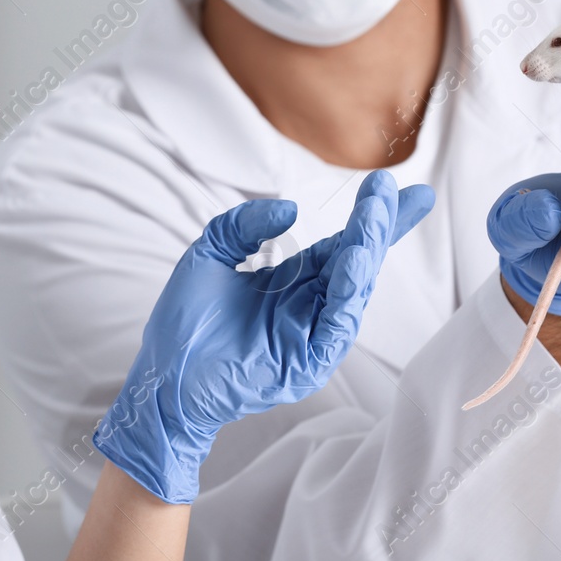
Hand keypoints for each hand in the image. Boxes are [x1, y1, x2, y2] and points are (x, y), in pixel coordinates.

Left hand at [93, 171, 433, 503]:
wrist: (160, 375)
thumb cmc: (184, 322)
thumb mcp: (209, 254)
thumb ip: (243, 225)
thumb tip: (290, 209)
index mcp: (293, 282)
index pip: (342, 245)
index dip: (369, 218)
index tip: (393, 185)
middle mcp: (310, 308)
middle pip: (357, 263)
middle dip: (380, 227)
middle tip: (400, 191)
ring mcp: (311, 338)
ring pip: (352, 291)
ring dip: (366, 251)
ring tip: (374, 217)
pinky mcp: (306, 366)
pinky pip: (335, 328)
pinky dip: (347, 294)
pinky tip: (352, 260)